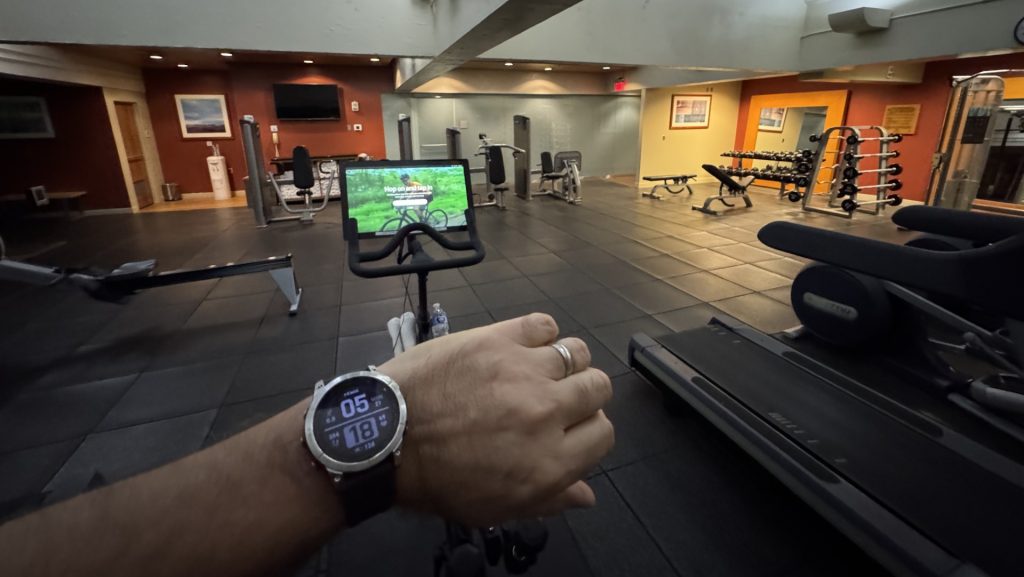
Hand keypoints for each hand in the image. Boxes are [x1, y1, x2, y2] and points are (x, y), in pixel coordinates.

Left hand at [380, 313, 613, 526]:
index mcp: (551, 462)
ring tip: (540, 370)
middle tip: (555, 400)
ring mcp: (524, 371)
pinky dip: (541, 334)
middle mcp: (547, 413)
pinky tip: (525, 347)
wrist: (386, 436)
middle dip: (583, 395)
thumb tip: (587, 495)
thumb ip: (549, 501)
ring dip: (565, 363)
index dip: (589, 431)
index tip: (569, 429)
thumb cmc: (437, 479)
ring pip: (576, 353)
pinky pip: (543, 325)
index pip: (603, 433)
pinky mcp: (498, 339)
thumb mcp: (496, 508)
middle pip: (597, 388)